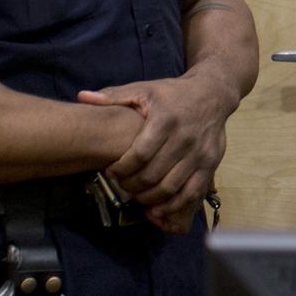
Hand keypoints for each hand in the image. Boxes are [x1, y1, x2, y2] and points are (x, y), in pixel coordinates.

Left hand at [78, 71, 236, 233]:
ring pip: (170, 188)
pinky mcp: (211, 164)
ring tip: (137, 194)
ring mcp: (200, 153)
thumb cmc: (173, 93)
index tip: (111, 171)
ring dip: (149, 198)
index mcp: (165, 120)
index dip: (121, 169)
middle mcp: (185, 138)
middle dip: (131, 185)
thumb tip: (82, 97)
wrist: (213, 93)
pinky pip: (192, 193)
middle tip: (122, 184)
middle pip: (152, 175)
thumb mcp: (144, 89)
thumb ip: (113, 96)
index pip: (139, 154)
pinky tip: (158, 206)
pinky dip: (173, 205)